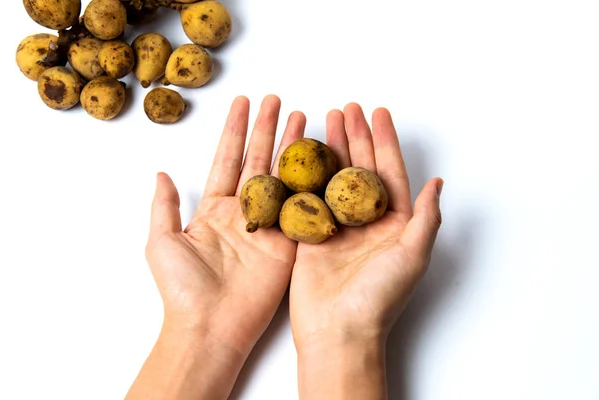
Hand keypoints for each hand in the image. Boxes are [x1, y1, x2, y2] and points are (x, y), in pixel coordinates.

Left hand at [127, 95, 305, 399]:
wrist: (210, 325)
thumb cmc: (182, 288)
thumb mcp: (162, 240)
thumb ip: (165, 205)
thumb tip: (160, 173)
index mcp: (214, 209)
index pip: (227, 158)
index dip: (235, 129)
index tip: (243, 103)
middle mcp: (244, 212)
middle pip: (258, 160)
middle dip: (267, 129)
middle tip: (277, 100)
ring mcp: (268, 225)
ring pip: (282, 177)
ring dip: (290, 147)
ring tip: (300, 117)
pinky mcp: (288, 243)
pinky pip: (300, 207)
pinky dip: (310, 183)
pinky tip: (318, 158)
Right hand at [290, 104, 442, 398]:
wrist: (338, 330)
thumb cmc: (380, 296)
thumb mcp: (412, 254)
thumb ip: (425, 217)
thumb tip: (438, 182)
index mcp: (394, 223)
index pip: (390, 172)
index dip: (385, 140)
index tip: (378, 113)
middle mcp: (366, 220)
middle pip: (360, 168)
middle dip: (356, 136)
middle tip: (347, 108)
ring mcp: (338, 226)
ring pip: (334, 177)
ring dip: (331, 148)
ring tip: (326, 118)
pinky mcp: (312, 235)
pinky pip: (310, 197)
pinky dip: (306, 174)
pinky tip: (303, 153)